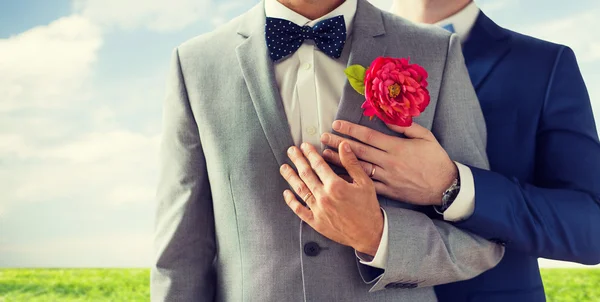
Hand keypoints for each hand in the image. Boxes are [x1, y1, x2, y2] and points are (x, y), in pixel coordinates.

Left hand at [280, 141, 383, 255]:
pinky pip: (299, 210)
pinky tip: (286, 193)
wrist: (369, 234)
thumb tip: (343, 145)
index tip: (304, 146)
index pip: (318, 165)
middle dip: (297, 160)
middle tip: (291, 151)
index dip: (310, 153)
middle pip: (306, 174)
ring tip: (284, 168)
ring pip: (300, 190)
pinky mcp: (316, 222)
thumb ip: (352, 163)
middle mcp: (324, 197)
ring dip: (290, 177)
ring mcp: (318, 210)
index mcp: (336, 185)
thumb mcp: (365, 183)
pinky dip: (291, 201)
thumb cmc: (368, 208)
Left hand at [321, 120, 457, 205]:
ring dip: (339, 162)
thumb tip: (386, 118)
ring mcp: (388, 178)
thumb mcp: (425, 137)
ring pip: (358, 168)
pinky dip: (352, 181)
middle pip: (358, 151)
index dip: (350, 129)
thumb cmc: (436, 159)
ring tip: (324, 156)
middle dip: (338, 143)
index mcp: (397, 147)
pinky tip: (339, 177)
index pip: (368, 136)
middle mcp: (389, 162)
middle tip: (322, 138)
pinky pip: (366, 185)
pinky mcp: (389, 191)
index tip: (336, 124)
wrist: (446, 187)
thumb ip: (405, 127)